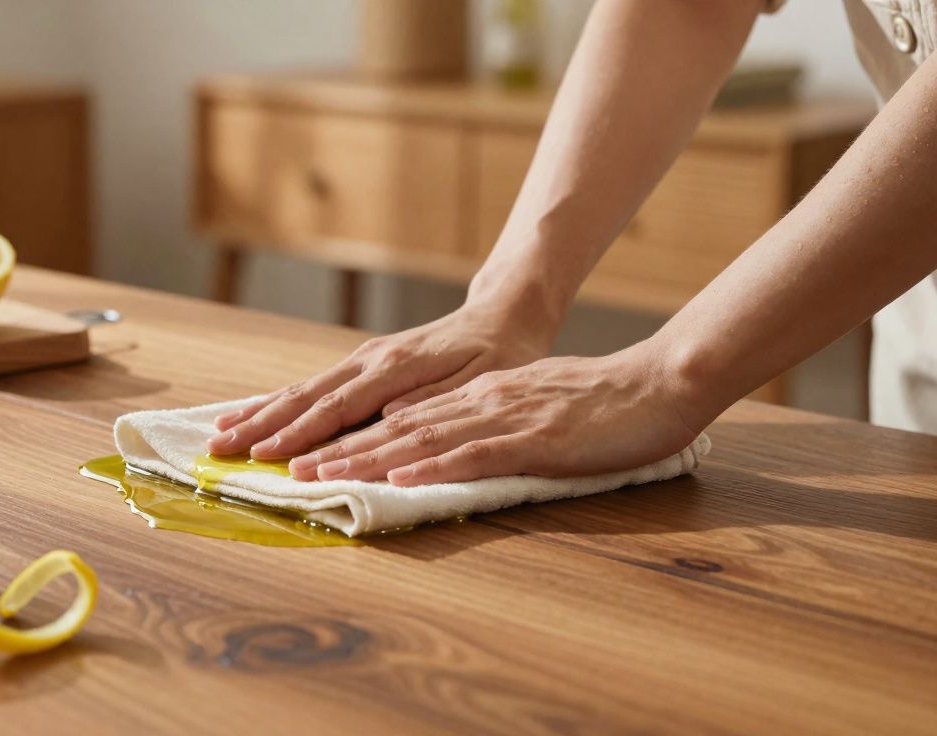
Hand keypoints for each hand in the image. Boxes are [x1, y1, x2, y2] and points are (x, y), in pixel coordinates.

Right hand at [206, 302, 552, 458]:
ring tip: (218, 434)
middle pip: (307, 397)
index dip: (302, 435)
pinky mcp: (361, 365)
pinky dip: (277, 403)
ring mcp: (362, 359)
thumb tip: (390, 417)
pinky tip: (252, 415)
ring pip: (302, 390)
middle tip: (218, 451)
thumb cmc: (500, 354)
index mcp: (397, 367)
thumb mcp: (484, 380)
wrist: (501, 316)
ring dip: (259, 414)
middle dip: (261, 426)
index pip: (340, 407)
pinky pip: (312, 387)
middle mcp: (371, 360)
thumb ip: (438, 401)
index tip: (269, 459)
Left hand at [287, 342, 702, 484]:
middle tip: (280, 468)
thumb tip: (422, 439)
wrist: (656, 383)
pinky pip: (475, 453)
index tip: (294, 454)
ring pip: (418, 438)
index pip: (393, 419)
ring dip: (362, 458)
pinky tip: (399, 477)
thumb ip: (475, 424)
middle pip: (390, 427)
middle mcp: (473, 401)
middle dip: (330, 448)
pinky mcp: (533, 437)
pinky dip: (433, 466)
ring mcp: (501, 416)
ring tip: (315, 474)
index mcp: (469, 396)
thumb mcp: (522, 410)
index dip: (339, 436)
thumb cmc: (594, 405)